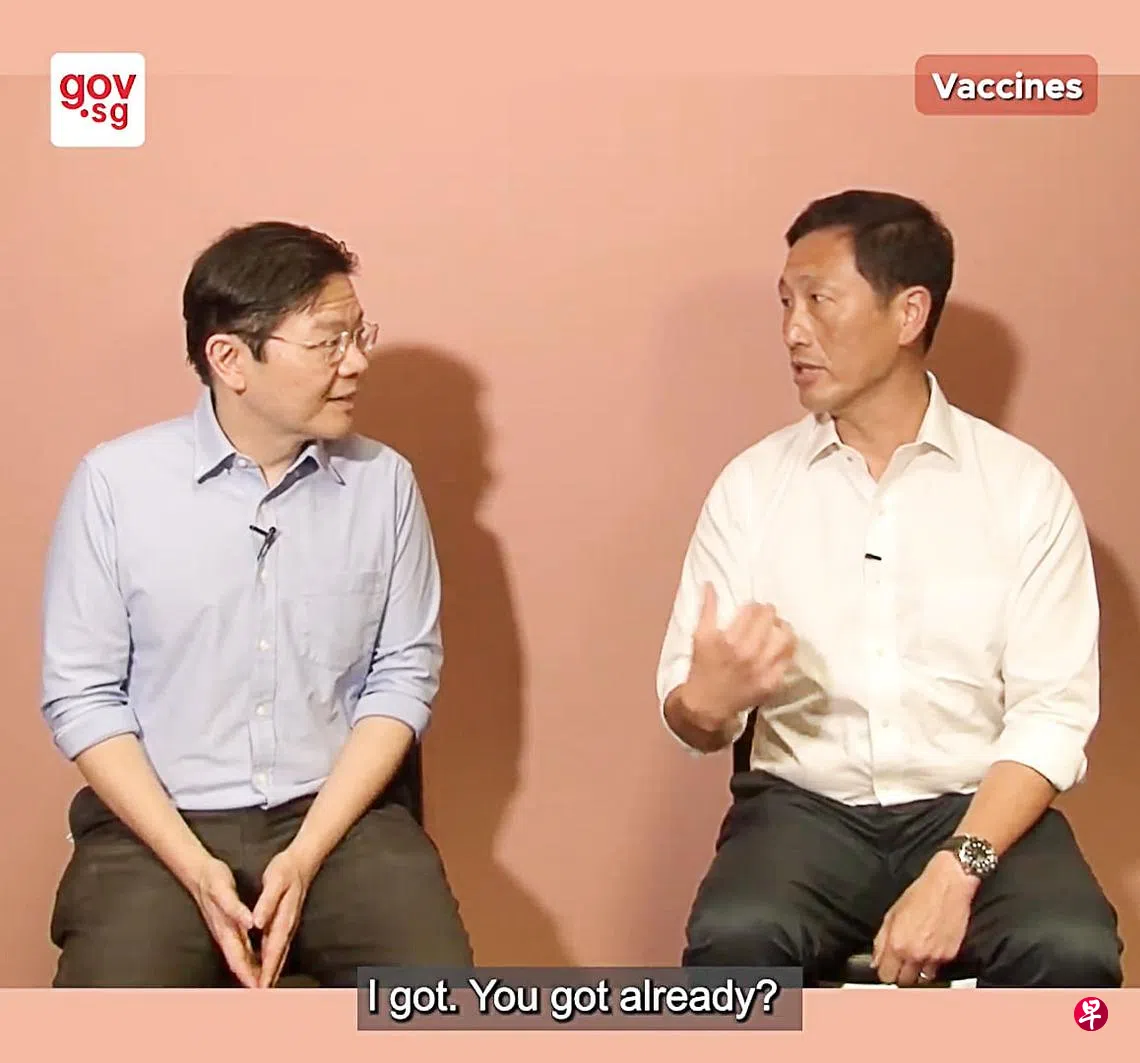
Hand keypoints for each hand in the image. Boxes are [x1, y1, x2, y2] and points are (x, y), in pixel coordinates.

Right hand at [186, 855, 260, 987]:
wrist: (199, 872)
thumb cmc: (212, 879)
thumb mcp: (223, 890)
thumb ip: (234, 908)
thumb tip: (249, 923)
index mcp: (225, 928)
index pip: (238, 957)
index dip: (248, 974)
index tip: (259, 988)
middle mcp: (225, 933)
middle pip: (239, 962)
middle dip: (251, 978)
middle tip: (265, 993)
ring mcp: (226, 930)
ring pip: (240, 956)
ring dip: (250, 970)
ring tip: (263, 983)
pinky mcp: (228, 924)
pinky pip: (241, 946)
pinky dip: (249, 957)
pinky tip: (257, 960)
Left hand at [252, 847, 316, 987]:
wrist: (303, 860)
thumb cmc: (286, 869)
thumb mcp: (275, 881)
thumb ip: (267, 902)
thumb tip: (258, 923)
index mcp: (283, 917)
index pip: (273, 948)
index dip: (267, 969)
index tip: (260, 987)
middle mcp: (287, 924)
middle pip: (278, 955)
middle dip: (269, 976)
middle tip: (260, 996)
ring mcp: (288, 923)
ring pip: (280, 952)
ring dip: (272, 970)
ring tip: (264, 987)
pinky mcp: (286, 921)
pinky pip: (279, 945)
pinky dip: (274, 958)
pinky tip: (269, 964)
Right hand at [683, 584, 795, 725]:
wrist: (708, 705)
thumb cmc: (702, 667)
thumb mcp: (700, 636)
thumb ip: (707, 609)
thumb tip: (710, 584)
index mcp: (730, 639)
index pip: (753, 610)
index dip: (754, 606)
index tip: (751, 609)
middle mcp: (749, 653)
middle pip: (770, 619)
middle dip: (768, 613)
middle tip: (765, 615)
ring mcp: (764, 669)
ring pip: (786, 637)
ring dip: (783, 628)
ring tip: (777, 627)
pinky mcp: (773, 682)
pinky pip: (789, 659)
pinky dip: (787, 649)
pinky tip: (780, 647)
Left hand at [872, 852, 977, 985]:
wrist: (948, 886)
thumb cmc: (920, 894)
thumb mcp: (892, 913)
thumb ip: (881, 940)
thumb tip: (875, 960)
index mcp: (897, 943)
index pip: (885, 975)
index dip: (884, 972)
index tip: (885, 968)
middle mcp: (915, 954)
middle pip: (903, 982)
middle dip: (900, 974)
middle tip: (900, 963)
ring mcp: (934, 957)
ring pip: (922, 979)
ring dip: (917, 972)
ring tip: (917, 955)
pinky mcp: (950, 956)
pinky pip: (937, 969)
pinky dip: (933, 964)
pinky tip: (931, 948)